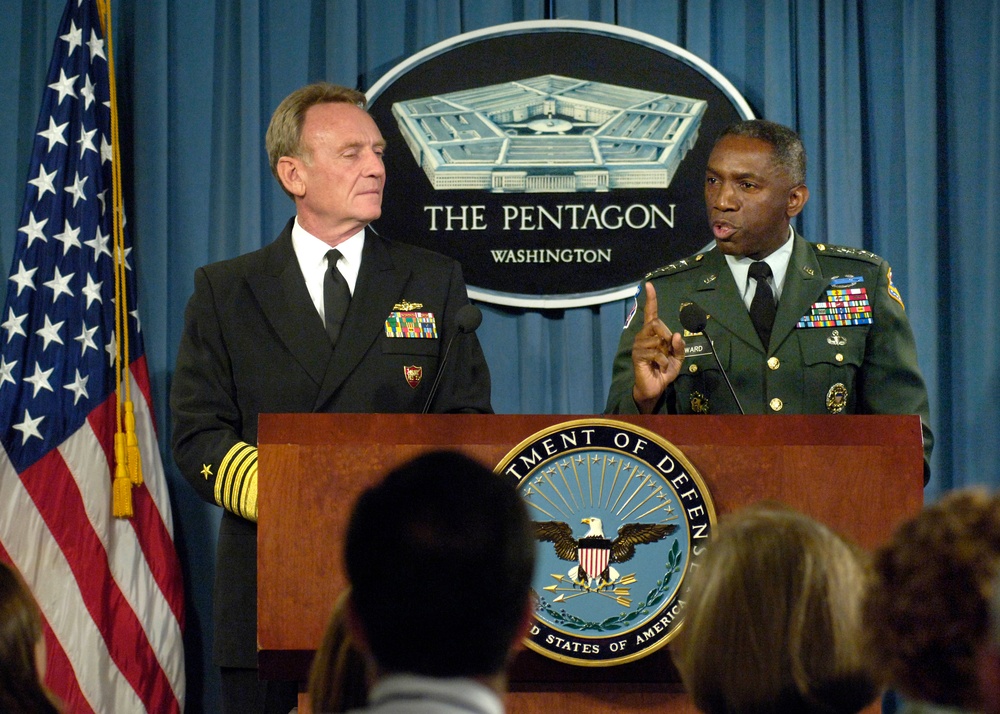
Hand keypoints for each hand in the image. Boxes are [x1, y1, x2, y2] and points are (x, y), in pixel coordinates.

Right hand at [631, 282, 684, 412]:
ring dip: (666, 352)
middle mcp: (643, 336)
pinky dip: (664, 361)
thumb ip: (679, 346)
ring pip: (657, 338)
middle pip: (656, 323)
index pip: (650, 313)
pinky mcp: (638, 356)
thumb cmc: (665, 370)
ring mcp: (639, 345)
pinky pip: (656, 352)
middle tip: (668, 350)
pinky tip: (660, 367)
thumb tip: (675, 334)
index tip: (649, 285)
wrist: (655, 388)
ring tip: (663, 362)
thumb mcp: (678, 358)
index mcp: (652, 333)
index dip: (651, 299)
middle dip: (666, 336)